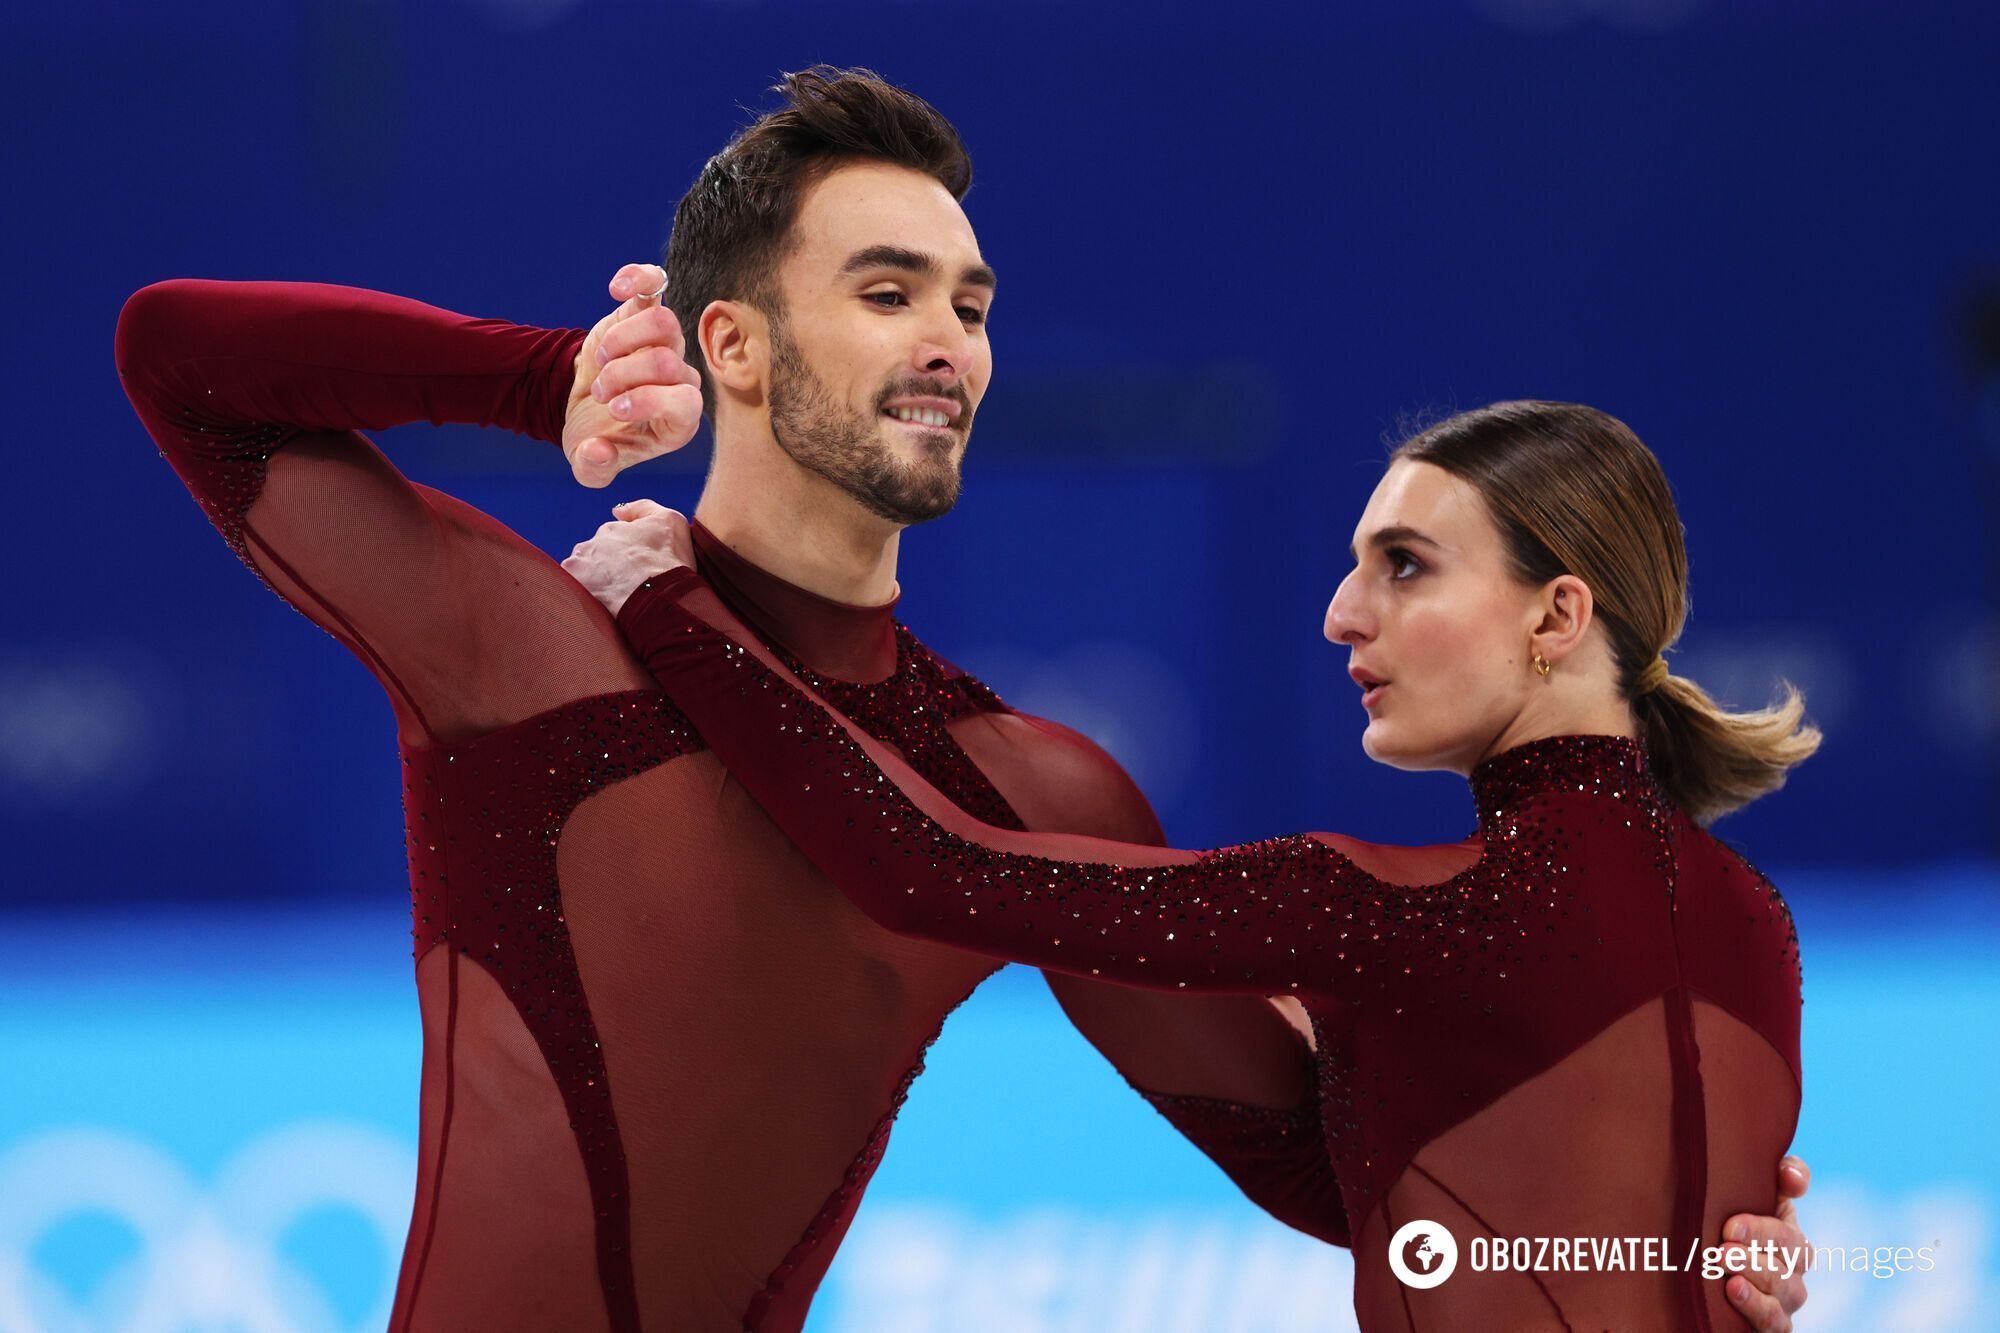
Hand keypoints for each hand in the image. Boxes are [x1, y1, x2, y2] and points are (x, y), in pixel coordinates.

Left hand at [560, 498, 695, 616]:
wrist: (660, 598)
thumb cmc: (670, 562)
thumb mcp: (671, 520)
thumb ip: (642, 507)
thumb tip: (617, 511)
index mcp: (613, 529)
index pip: (613, 539)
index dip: (627, 554)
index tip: (638, 567)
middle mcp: (593, 542)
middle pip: (596, 553)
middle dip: (608, 566)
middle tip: (627, 583)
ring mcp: (580, 562)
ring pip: (583, 570)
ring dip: (594, 579)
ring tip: (616, 595)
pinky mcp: (574, 584)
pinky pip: (574, 588)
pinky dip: (585, 593)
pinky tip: (602, 602)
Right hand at [563, 263, 703, 487]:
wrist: (584, 407)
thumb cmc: (596, 438)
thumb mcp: (589, 465)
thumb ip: (594, 468)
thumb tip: (597, 451)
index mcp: (677, 419)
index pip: (686, 402)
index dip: (650, 401)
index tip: (614, 408)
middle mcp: (680, 380)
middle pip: (667, 361)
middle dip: (622, 375)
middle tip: (598, 391)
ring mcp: (665, 344)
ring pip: (664, 323)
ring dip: (623, 339)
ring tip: (602, 357)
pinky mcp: (643, 315)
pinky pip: (654, 286)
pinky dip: (637, 279)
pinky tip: (616, 288)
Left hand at [1720, 1154, 1811, 1330]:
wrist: (1702, 1272)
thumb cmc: (1725, 1225)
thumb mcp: (1743, 1197)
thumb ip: (1773, 1176)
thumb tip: (1791, 1173)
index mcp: (1788, 1236)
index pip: (1789, 1229)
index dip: (1765, 1227)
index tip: (1730, 1226)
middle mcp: (1793, 1268)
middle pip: (1789, 1258)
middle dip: (1755, 1249)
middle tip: (1722, 1246)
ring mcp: (1785, 1299)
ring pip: (1783, 1288)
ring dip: (1754, 1276)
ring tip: (1722, 1265)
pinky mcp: (1774, 1325)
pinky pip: (1776, 1322)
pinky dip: (1757, 1307)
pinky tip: (1733, 1292)